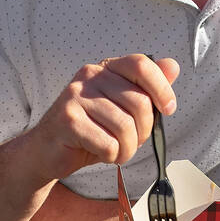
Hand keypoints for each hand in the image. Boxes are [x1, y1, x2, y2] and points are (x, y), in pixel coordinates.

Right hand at [32, 54, 179, 182]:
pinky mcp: (68, 121)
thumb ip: (146, 88)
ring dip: (128, 148)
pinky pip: (108, 144)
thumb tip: (173, 66)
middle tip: (132, 140)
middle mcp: (90, 76)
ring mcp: (76, 96)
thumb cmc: (90, 129)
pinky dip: (113, 156)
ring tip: (117, 150)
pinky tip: (103, 154)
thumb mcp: (122, 107)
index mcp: (106, 68)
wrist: (46, 151)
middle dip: (144, 130)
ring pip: (125, 126)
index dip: (162, 87)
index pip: (141, 64)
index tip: (169, 108)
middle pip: (139, 102)